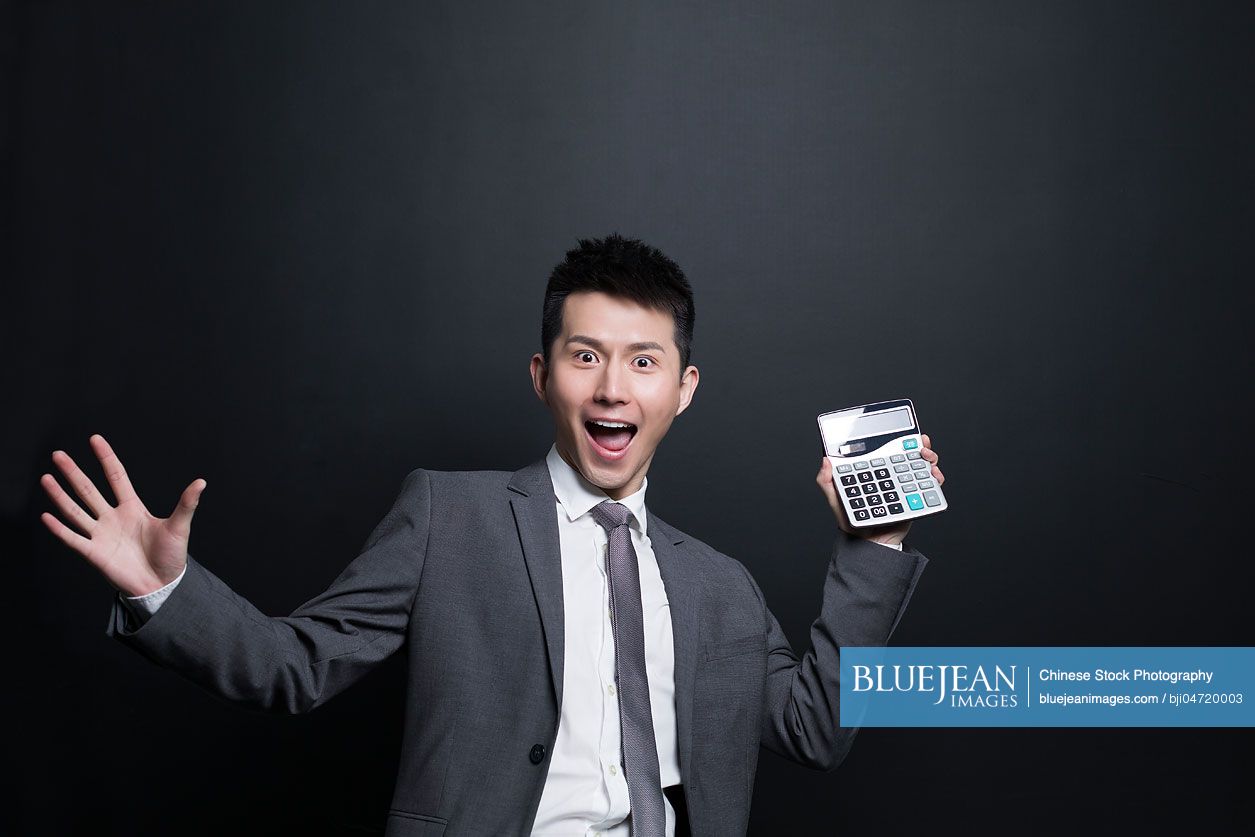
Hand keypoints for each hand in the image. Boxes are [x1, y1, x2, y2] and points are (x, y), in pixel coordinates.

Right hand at [40, 434, 205, 596]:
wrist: (162, 585)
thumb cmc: (171, 556)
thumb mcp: (180, 526)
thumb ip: (186, 504)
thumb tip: (201, 482)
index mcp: (132, 508)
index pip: (116, 477)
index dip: (106, 458)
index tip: (95, 439)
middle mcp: (113, 518)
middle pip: (89, 490)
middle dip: (74, 472)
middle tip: (58, 455)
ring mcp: (101, 535)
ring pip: (75, 510)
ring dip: (60, 495)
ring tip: (46, 478)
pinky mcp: (94, 554)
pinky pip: (73, 539)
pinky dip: (60, 529)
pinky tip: (46, 516)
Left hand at [815, 434, 944, 547]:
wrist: (868, 545)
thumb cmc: (851, 523)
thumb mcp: (836, 500)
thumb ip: (827, 481)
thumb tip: (825, 460)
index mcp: (875, 474)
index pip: (887, 452)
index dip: (897, 441)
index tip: (905, 435)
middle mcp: (891, 478)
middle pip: (909, 457)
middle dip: (919, 447)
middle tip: (920, 445)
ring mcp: (904, 489)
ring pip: (922, 470)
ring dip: (929, 460)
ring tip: (927, 458)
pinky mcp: (915, 501)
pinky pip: (929, 490)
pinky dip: (935, 481)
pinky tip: (934, 476)